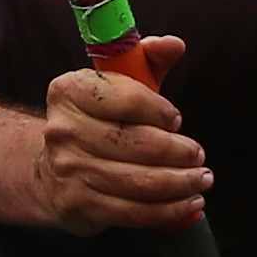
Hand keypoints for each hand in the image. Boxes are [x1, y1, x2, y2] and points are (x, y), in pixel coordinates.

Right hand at [32, 40, 204, 228]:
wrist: (55, 170)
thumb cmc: (100, 121)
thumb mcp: (120, 85)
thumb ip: (148, 59)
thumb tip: (174, 45)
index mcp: (69, 90)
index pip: (126, 98)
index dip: (159, 110)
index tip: (175, 119)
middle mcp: (62, 130)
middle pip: (138, 143)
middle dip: (179, 152)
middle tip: (198, 156)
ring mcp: (68, 170)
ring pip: (140, 182)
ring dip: (181, 183)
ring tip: (202, 179)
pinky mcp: (79, 205)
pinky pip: (134, 211)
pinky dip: (169, 209)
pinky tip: (189, 202)